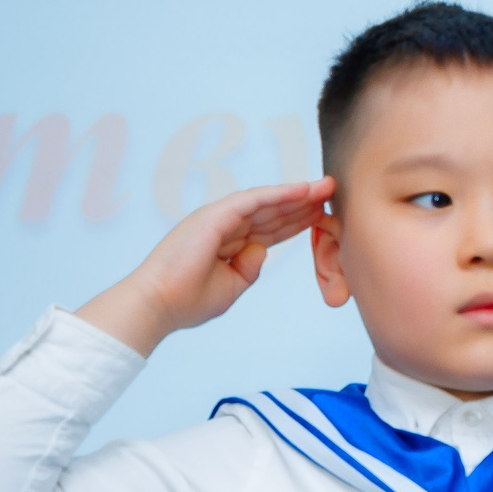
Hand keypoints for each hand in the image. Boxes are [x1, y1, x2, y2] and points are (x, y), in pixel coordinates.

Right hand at [75, 178, 334, 355]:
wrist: (159, 304)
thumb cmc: (189, 301)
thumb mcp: (231, 286)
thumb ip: (248, 268)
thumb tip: (262, 250)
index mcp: (229, 244)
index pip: (270, 229)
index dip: (297, 220)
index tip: (323, 214)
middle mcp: (225, 227)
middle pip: (272, 212)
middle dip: (303, 203)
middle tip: (332, 191)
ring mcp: (218, 219)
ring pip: (266, 202)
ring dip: (297, 194)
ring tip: (325, 187)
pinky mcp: (214, 216)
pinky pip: (252, 201)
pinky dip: (278, 194)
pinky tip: (302, 190)